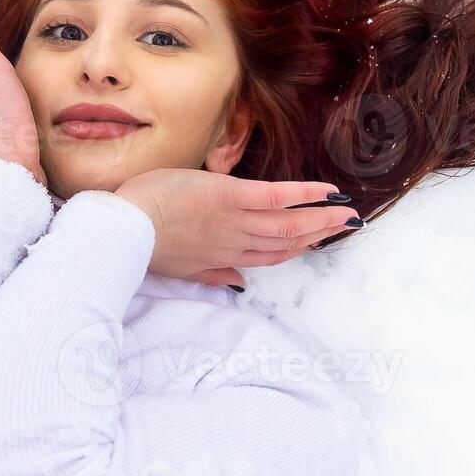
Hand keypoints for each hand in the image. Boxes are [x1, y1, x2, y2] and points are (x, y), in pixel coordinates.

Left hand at [113, 169, 359, 287]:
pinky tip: (325, 191)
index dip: (296, 248)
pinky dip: (303, 194)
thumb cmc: (146, 241)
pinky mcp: (231, 197)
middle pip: (286, 240)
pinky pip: (275, 197)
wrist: (127, 227)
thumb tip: (238, 284)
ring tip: (346, 209)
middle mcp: (236, 242)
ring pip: (288, 223)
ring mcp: (236, 220)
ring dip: (320, 216)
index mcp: (224, 257)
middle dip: (319, 232)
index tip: (316, 241)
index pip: (268, 255)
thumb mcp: (180, 266)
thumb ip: (212, 273)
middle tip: (347, 223)